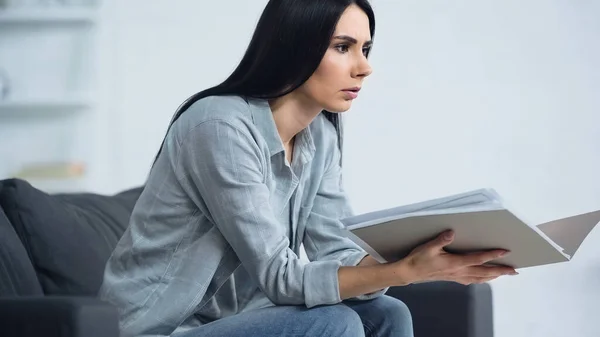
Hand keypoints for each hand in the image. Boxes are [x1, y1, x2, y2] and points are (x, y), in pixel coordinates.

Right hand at [394, 230, 517, 285]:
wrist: (410, 273)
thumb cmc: (419, 259)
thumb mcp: (428, 247)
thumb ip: (440, 240)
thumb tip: (452, 233)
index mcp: (455, 263)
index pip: (477, 259)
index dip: (491, 255)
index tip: (504, 252)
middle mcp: (459, 271)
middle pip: (484, 272)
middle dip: (500, 271)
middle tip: (514, 270)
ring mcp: (457, 276)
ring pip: (480, 278)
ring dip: (494, 276)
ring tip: (505, 274)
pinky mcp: (453, 278)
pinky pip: (472, 280)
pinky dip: (482, 279)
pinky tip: (485, 278)